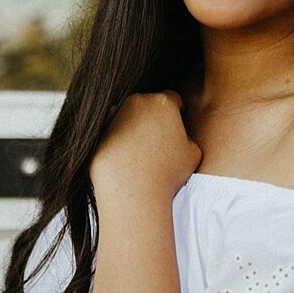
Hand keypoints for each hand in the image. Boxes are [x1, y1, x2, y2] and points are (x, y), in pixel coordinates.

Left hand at [90, 92, 202, 210]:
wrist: (134, 192)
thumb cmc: (167, 173)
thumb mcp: (193, 152)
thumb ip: (188, 135)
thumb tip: (179, 134)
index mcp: (163, 102)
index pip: (173, 99)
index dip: (177, 112)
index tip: (176, 127)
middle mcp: (137, 102)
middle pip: (149, 106)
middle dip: (154, 119)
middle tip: (159, 144)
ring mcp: (115, 115)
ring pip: (130, 118)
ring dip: (136, 130)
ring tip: (142, 156)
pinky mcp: (100, 132)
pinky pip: (114, 134)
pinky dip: (120, 142)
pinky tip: (127, 160)